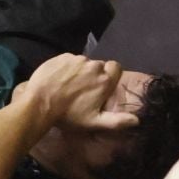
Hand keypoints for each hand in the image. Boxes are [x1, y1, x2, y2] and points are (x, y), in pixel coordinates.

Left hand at [22, 54, 139, 132]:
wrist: (40, 102)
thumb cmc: (69, 114)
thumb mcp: (94, 122)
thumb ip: (117, 121)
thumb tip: (137, 120)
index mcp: (104, 80)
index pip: (116, 67)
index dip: (111, 75)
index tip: (102, 85)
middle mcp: (94, 65)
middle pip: (99, 66)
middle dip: (94, 76)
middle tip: (83, 90)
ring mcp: (77, 59)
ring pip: (84, 63)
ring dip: (80, 72)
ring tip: (69, 86)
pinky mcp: (62, 56)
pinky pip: (69, 60)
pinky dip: (67, 67)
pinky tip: (59, 79)